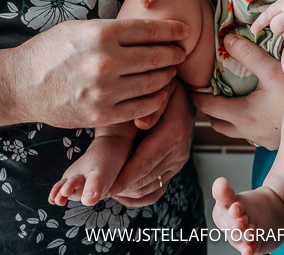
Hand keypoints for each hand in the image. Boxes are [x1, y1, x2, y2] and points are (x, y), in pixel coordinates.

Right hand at [12, 18, 187, 128]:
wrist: (21, 85)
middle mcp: (106, 62)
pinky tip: (158, 93)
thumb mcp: (80, 28)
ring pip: (153, 83)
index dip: (173, 30)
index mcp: (102, 34)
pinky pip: (141, 107)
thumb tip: (147, 31)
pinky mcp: (102, 115)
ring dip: (167, 76)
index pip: (150, 30)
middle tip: (181, 52)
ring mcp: (105, 91)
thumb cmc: (50, 51)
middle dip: (175, 54)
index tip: (185, 31)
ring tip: (169, 71)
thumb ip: (113, 30)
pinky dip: (155, 100)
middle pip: (157, 57)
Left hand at [111, 79, 193, 205]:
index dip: (123, 178)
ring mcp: (178, 161)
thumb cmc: (167, 88)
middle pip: (145, 180)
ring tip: (104, 189)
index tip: (104, 188)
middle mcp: (178, 151)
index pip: (144, 163)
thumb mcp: (162, 87)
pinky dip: (138, 196)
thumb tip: (142, 123)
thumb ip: (152, 104)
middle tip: (97, 191)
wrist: (186, 93)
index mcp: (172, 133)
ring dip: (127, 192)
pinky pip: (157, 190)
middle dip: (121, 187)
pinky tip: (121, 193)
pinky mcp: (176, 167)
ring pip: (149, 188)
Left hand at [190, 34, 283, 149]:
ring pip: (231, 131)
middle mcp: (246, 131)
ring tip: (225, 99)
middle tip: (204, 92)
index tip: (188, 86)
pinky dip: (241, 123)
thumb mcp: (273, 70)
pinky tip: (251, 110)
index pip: (206, 107)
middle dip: (207, 109)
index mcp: (241, 114)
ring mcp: (259, 139)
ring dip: (224, 118)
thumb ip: (249, 55)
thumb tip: (227, 39)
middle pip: (215, 123)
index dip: (194, 96)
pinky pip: (247, 134)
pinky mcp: (270, 142)